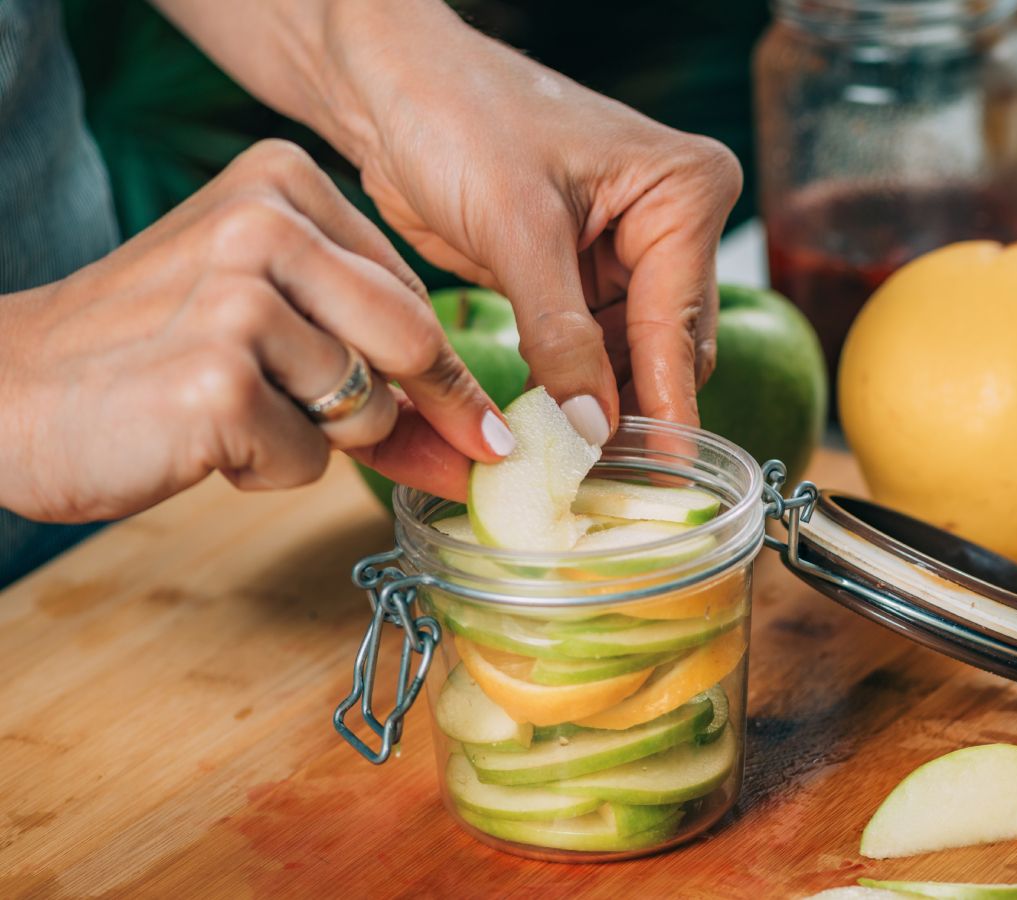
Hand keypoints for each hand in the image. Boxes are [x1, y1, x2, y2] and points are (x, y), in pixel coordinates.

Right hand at [0, 141, 508, 522]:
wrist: (8, 395)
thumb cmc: (149, 357)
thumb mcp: (266, 322)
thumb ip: (375, 362)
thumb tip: (487, 447)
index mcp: (282, 183)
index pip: (415, 293)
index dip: (436, 371)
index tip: (474, 426)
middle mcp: (263, 224)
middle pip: (411, 345)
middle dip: (392, 411)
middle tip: (316, 419)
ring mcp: (240, 297)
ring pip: (366, 409)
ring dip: (310, 439)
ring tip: (224, 406)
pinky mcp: (218, 377)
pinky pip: (308, 460)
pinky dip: (264, 468)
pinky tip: (197, 434)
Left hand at [319, 3, 741, 439]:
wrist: (386, 83)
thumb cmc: (456, 113)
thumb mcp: (515, 226)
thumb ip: (561, 334)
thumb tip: (591, 429)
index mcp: (685, 192)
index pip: (679, 322)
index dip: (667, 404)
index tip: (669, 475)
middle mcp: (670, 223)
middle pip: (667, 347)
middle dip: (633, 412)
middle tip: (605, 484)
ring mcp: (627, 251)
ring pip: (630, 358)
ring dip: (598, 408)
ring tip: (570, 466)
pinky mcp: (579, 274)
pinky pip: (588, 350)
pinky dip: (568, 388)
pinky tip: (548, 427)